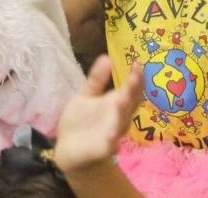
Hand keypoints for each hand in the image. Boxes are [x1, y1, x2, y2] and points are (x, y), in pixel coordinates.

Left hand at [53, 55, 142, 173]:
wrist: (70, 150)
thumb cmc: (82, 121)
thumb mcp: (87, 96)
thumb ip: (97, 79)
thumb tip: (107, 56)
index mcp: (117, 102)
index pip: (131, 89)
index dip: (136, 77)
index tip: (137, 62)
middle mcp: (119, 116)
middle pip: (130, 103)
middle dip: (133, 90)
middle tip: (136, 75)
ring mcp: (113, 133)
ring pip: (122, 121)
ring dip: (123, 110)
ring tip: (123, 98)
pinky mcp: (104, 148)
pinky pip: (110, 144)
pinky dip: (113, 139)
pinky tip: (114, 135)